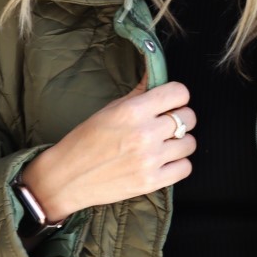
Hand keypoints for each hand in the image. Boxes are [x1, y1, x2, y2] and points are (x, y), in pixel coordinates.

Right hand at [18, 78, 196, 221]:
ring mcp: (150, 160)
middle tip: (165, 124)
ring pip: (190, 143)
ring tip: (164, 144)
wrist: (66, 178)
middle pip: (188, 117)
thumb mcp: (109, 109)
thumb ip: (138, 93)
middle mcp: (144, 134)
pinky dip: (178, 164)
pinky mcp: (152, 182)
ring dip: (180, 142)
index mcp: (131, 111)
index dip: (177, 96)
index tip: (170, 102)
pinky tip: (164, 161)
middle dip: (179, 118)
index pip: (179, 93)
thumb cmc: (85, 141)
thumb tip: (156, 74)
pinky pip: (185, 167)